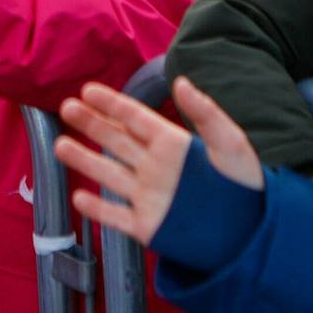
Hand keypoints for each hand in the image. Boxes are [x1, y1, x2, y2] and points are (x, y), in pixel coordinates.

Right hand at [54, 77, 262, 246]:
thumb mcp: (230, 143)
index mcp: (172, 144)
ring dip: (84, 160)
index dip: (112, 104)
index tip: (88, 90)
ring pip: (109, 174)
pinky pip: (116, 216)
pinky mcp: (148, 226)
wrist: (253, 233)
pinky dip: (97, 208)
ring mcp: (148, 197)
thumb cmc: (246, 184)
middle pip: (116, 141)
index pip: (135, 118)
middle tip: (66, 108)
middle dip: (91, 124)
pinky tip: (78, 197)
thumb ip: (206, 113)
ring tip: (59, 146)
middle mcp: (154, 167)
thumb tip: (180, 80)